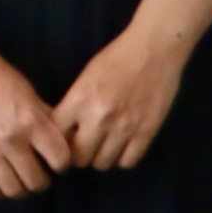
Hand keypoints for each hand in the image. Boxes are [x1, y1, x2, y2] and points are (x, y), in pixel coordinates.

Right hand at [0, 41, 72, 199]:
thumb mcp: (30, 93)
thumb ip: (46, 118)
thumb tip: (62, 139)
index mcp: (32, 121)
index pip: (60, 159)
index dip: (62, 163)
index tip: (56, 160)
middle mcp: (12, 139)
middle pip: (37, 181)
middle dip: (43, 180)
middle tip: (39, 172)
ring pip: (13, 189)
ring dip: (21, 188)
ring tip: (20, 180)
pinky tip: (0, 183)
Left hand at [53, 23, 191, 172]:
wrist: (154, 49)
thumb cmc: (117, 57)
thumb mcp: (86, 77)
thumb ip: (74, 104)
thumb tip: (62, 130)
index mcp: (80, 100)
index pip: (57, 137)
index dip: (57, 141)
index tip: (63, 139)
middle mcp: (99, 117)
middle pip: (79, 158)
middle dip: (78, 153)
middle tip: (84, 144)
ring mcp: (124, 127)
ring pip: (102, 163)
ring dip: (100, 156)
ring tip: (104, 144)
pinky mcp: (146, 133)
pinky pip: (127, 162)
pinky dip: (122, 157)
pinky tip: (122, 145)